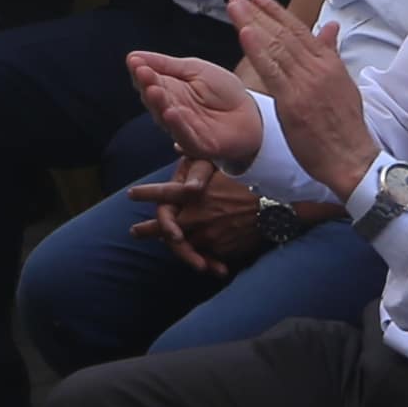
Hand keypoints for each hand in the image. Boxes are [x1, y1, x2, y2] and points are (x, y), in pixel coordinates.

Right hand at [126, 48, 262, 169]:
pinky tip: (170, 112)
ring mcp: (183, 128)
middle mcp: (171, 110)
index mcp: (169, 90)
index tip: (134, 61)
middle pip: (152, 99)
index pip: (147, 81)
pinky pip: (184, 136)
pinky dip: (176, 125)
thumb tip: (133, 56)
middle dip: (147, 85)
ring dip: (158, 104)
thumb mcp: (195, 69)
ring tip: (153, 90)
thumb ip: (166, 64)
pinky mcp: (198, 145)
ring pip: (164, 118)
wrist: (253, 114)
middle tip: (143, 72)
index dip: (140, 72)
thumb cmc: (224, 91)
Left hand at [128, 156, 266, 274]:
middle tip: (135, 231)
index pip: (163, 195)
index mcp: (195, 195)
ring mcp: (207, 237)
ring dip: (172, 247)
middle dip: (148, 229)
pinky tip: (197, 260)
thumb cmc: (251, 181)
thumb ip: (197, 159)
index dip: (146, 194)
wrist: (275, 206)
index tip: (131, 194)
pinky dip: (201, 258)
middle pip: (165, 227)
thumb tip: (176, 146)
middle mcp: (196, 217)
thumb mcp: (222, 165)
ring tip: (165, 247)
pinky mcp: (220, 250)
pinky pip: (205, 256)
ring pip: (183, 246)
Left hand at [221, 0, 368, 194]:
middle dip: (259, 13)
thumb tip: (330, 28)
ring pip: (276, 47)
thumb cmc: (345, 126)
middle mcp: (317, 69)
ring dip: (253, 23)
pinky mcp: (293, 101)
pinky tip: (245, 34)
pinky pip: (272, 71)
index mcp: (329, 63)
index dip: (277, 12)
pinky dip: (258, 51)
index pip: (299, 31)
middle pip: (284, 34)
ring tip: (235, 7)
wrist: (351, 157)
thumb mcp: (343, 84)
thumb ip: (331, 54)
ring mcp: (305, 84)